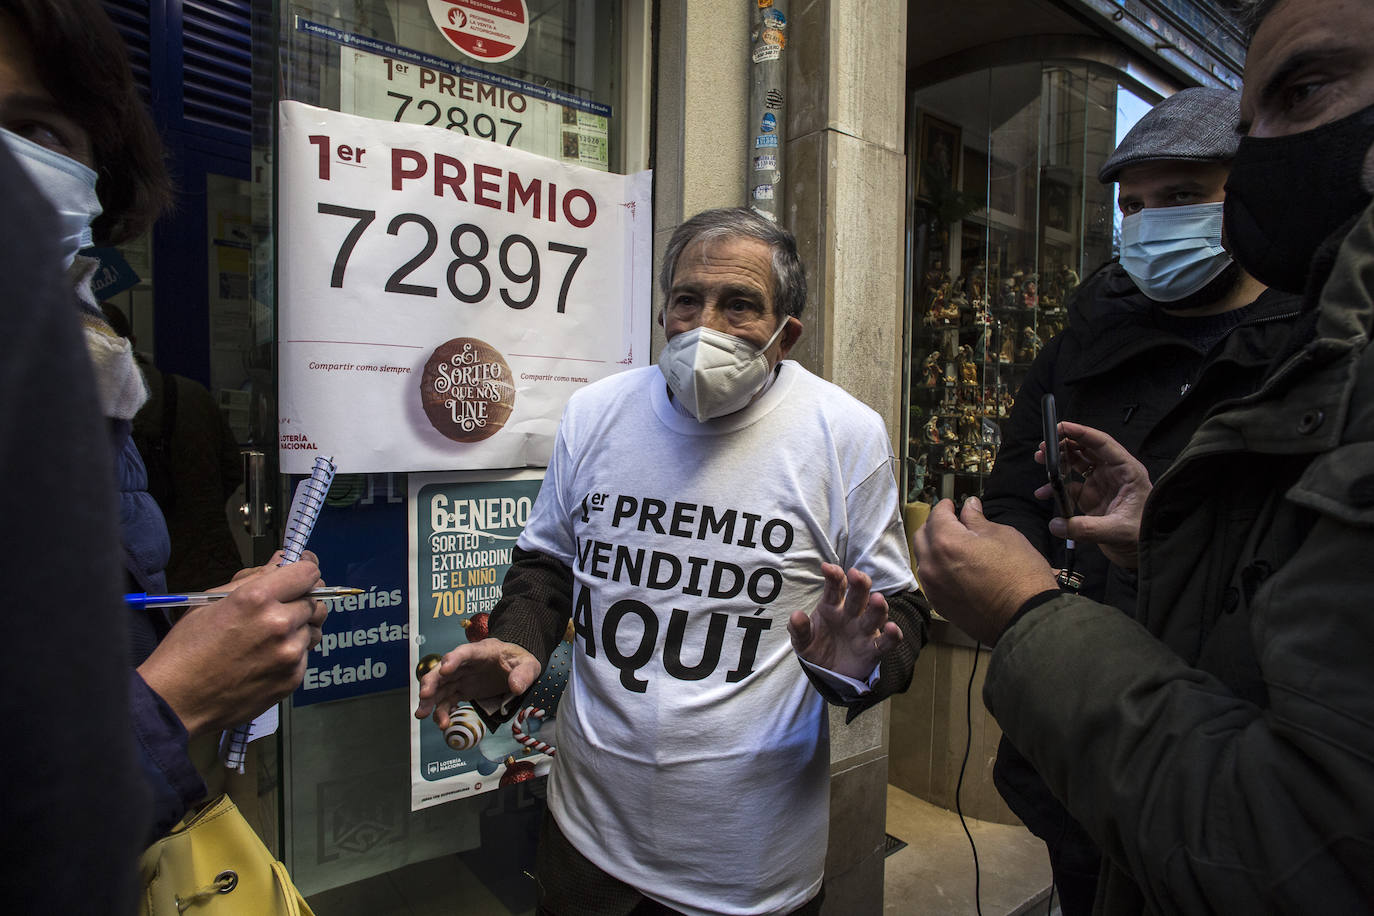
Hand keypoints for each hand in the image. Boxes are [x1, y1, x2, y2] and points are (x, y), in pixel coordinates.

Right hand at [137, 557, 326, 735]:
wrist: (177, 701)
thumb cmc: (187, 651)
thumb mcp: (211, 601)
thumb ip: (253, 578)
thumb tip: (281, 560)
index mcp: (257, 598)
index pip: (307, 573)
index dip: (304, 571)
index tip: (300, 574)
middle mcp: (278, 624)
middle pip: (314, 601)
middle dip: (300, 600)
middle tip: (280, 608)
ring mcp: (288, 653)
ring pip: (313, 628)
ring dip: (299, 628)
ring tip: (268, 637)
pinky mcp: (292, 678)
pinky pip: (306, 655)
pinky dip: (292, 653)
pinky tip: (265, 657)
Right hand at [414, 638, 541, 726]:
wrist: (515, 666)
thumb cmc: (519, 660)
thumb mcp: (528, 664)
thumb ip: (523, 674)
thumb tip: (516, 687)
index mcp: (482, 652)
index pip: (465, 652)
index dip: (453, 659)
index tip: (444, 669)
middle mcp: (466, 663)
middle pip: (443, 670)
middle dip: (432, 682)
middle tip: (424, 696)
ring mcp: (461, 677)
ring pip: (440, 687)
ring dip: (430, 700)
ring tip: (423, 715)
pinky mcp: (461, 690)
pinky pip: (447, 700)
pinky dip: (442, 711)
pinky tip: (441, 722)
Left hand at [787, 564, 902, 679]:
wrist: (827, 673)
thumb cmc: (816, 647)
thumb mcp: (803, 640)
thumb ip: (799, 629)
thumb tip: (796, 615)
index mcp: (832, 606)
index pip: (835, 587)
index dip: (833, 576)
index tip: (827, 568)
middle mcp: (851, 614)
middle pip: (859, 595)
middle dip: (859, 584)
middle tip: (856, 575)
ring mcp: (864, 630)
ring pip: (875, 615)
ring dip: (877, 607)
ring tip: (877, 599)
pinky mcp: (873, 649)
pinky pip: (885, 642)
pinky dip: (892, 635)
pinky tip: (892, 629)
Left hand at [910, 497, 1057, 645]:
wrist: (1026, 618)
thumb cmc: (1020, 576)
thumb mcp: (1003, 535)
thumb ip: (978, 520)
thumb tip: (970, 507)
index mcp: (946, 542)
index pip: (937, 515)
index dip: (945, 506)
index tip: (951, 505)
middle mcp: (932, 565)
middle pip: (922, 536)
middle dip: (935, 525)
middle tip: (951, 522)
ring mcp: (933, 588)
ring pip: (924, 559)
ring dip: (934, 548)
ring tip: (955, 545)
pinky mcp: (939, 605)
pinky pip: (931, 580)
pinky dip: (938, 569)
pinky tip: (956, 568)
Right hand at [1035, 422, 1150, 568]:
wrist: (1144, 555)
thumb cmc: (1142, 536)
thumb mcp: (1116, 531)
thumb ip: (1085, 528)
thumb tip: (1056, 524)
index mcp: (1127, 471)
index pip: (1103, 444)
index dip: (1081, 433)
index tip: (1060, 427)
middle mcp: (1114, 474)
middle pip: (1087, 449)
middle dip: (1064, 445)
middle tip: (1044, 447)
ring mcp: (1102, 485)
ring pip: (1077, 463)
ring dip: (1058, 461)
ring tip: (1041, 461)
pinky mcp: (1092, 498)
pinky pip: (1070, 486)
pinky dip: (1056, 488)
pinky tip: (1045, 493)